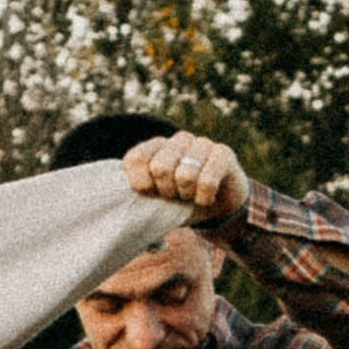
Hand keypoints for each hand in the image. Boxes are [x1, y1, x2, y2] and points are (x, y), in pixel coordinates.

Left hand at [124, 129, 251, 230]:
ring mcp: (202, 144)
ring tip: (190, 196)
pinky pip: (207, 182)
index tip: (150, 194)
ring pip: (185, 175)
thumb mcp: (157, 201)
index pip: (137, 158)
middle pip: (160, 168)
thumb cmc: (182, 203)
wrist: (219, 208)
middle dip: (166, 192)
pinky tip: (205, 199)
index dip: (141, 183)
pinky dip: (204, 198)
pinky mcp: (223, 154)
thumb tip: (125, 202)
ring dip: (187, 195)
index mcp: (157, 147)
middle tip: (174, 196)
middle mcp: (178, 140)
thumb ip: (141, 196)